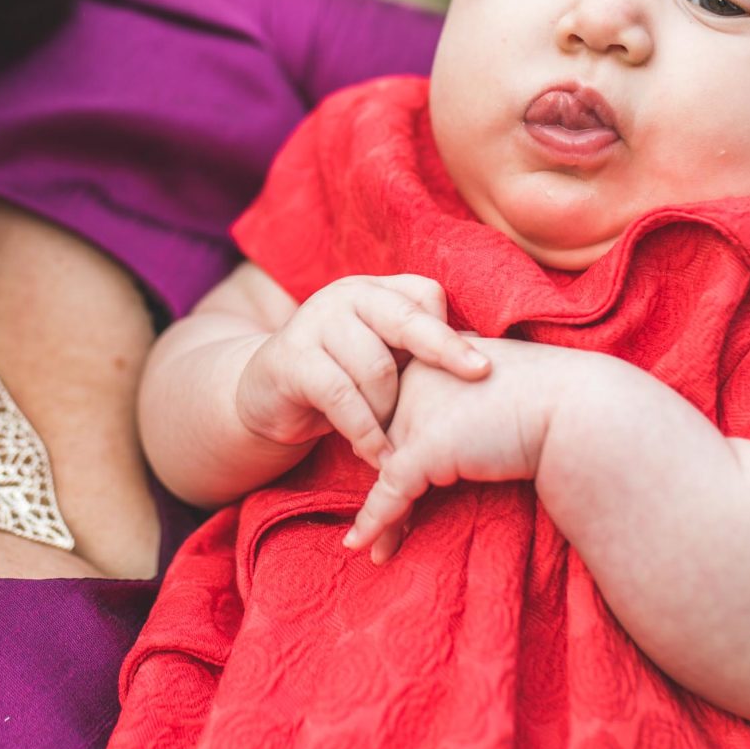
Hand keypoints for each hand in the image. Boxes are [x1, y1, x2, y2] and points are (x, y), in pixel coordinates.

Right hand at [233, 274, 489, 466]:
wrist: (265, 397)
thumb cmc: (340, 380)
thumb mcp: (379, 357)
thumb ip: (415, 353)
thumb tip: (484, 367)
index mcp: (372, 291)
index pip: (424, 295)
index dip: (450, 331)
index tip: (478, 367)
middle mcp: (344, 296)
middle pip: (406, 319)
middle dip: (446, 349)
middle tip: (480, 376)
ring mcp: (314, 324)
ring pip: (376, 368)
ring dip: (392, 412)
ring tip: (399, 443)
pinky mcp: (291, 360)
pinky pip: (341, 397)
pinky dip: (366, 432)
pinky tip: (380, 457)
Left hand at [345, 338, 587, 561]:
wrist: (579, 408)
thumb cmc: (550, 398)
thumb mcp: (493, 385)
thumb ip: (465, 395)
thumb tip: (454, 426)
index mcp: (428, 355)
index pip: (394, 406)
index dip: (392, 447)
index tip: (385, 478)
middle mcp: (413, 379)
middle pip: (383, 439)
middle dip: (380, 482)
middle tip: (375, 523)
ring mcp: (416, 413)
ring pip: (382, 470)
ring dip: (379, 514)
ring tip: (369, 546)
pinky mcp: (425, 449)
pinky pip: (391, 494)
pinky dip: (377, 523)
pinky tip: (364, 547)